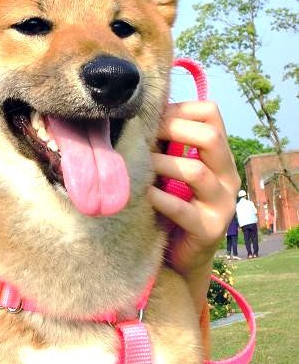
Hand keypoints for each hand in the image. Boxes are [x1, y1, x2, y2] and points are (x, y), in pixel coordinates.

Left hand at [148, 101, 240, 311]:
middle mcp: (228, 176)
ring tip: (142, 165)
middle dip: (173, 129)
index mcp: (219, 156)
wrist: (182, 255)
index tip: (153, 116)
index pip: (211, 114)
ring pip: (197, 172)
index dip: (180, 109)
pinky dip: (160, 198)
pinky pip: (184, 210)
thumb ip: (164, 145)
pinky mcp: (210, 229)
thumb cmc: (172, 203)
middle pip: (211, 137)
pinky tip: (145, 194)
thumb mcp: (172, 169)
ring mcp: (222, 203)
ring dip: (163, 164)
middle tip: (145, 136)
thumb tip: (136, 114)